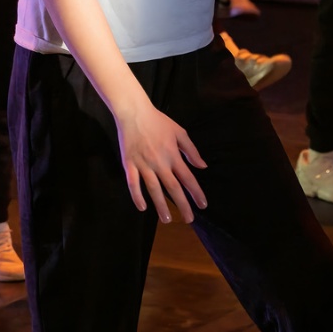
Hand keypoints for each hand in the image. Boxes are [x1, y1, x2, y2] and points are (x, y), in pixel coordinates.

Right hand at [114, 94, 206, 221]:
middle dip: (182, 205)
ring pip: (154, 189)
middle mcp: (160, 163)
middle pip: (173, 188)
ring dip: (161, 206)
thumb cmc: (158, 122)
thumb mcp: (180, 132)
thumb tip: (202, 166)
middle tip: (189, 219)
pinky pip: (133, 184)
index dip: (196, 193)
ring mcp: (143, 164)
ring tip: (167, 219)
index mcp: (173, 155)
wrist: (134, 113)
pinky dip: (137, 196)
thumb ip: (191, 151)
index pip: (188, 178)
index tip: (203, 205)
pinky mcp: (129, 164)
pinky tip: (142, 208)